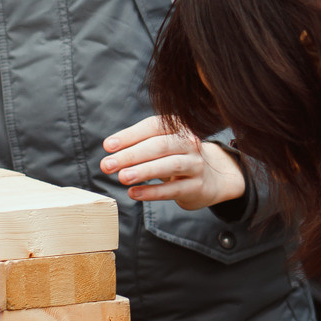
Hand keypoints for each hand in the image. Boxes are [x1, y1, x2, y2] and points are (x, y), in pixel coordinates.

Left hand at [102, 116, 246, 211]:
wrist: (213, 177)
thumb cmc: (178, 158)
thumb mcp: (163, 147)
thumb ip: (139, 145)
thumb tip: (110, 150)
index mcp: (178, 128)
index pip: (153, 126)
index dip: (130, 135)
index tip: (107, 146)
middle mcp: (190, 143)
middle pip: (160, 145)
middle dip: (131, 155)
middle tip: (107, 165)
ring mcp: (196, 164)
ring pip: (170, 165)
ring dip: (144, 171)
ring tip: (122, 177)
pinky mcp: (197, 186)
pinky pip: (174, 189)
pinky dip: (152, 191)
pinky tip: (134, 193)